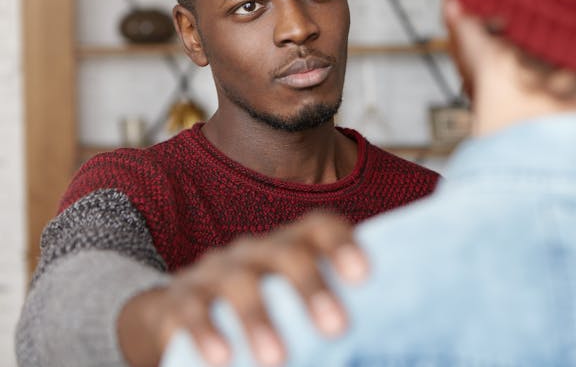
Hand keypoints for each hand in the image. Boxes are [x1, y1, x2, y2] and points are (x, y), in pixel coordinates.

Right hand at [117, 211, 368, 366]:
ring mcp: (215, 272)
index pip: (320, 228)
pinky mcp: (177, 300)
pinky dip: (205, 333)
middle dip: (311, 288)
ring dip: (259, 319)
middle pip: (286, 253)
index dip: (343, 245)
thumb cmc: (262, 313)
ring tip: (277, 359)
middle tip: (338, 328)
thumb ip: (327, 314)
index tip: (364, 276)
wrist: (180, 313)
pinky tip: (222, 359)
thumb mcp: (293, 306)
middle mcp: (255, 252)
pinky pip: (191, 310)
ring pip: (239, 282)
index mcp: (290, 247)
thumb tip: (393, 346)